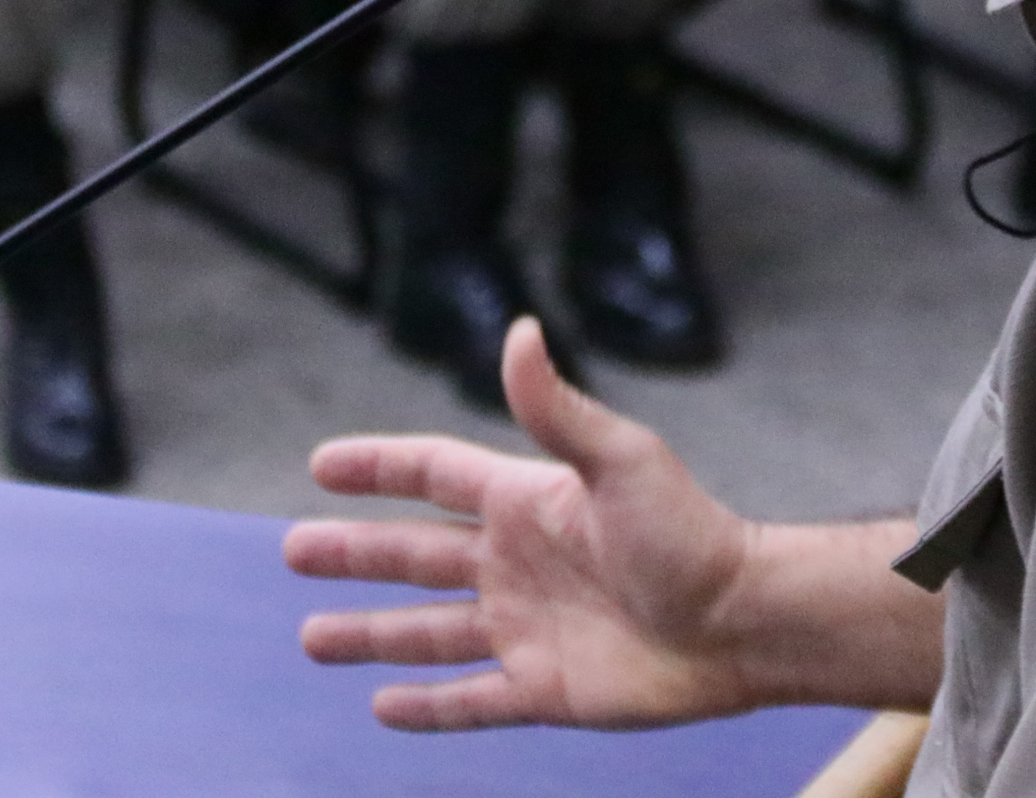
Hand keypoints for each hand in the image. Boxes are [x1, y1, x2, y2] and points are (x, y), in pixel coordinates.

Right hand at [286, 319, 760, 730]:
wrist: (742, 624)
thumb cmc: (689, 534)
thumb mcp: (619, 459)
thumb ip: (556, 407)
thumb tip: (519, 330)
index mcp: (526, 500)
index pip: (433, 474)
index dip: (378, 467)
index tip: (321, 465)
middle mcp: (517, 562)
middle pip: (413, 556)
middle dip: (354, 553)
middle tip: (293, 550)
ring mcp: (526, 628)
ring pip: (427, 631)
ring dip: (370, 634)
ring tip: (312, 636)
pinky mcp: (544, 689)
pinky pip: (470, 700)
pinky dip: (427, 706)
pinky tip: (384, 706)